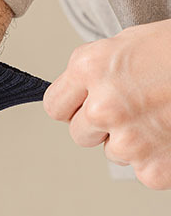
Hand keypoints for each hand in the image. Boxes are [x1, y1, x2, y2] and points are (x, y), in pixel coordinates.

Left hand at [42, 18, 170, 189]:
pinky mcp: (154, 168)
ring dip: (132, 141)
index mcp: (89, 69)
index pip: (55, 107)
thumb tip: (77, 94)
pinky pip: (143, 170)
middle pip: (79, 134)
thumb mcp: (126, 44)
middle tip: (136, 108)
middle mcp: (103, 106)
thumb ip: (94, 73)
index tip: (89, 105)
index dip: (74, 107)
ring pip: (112, 152)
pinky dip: (160, 159)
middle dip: (101, 126)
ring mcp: (128, 140)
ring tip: (163, 115)